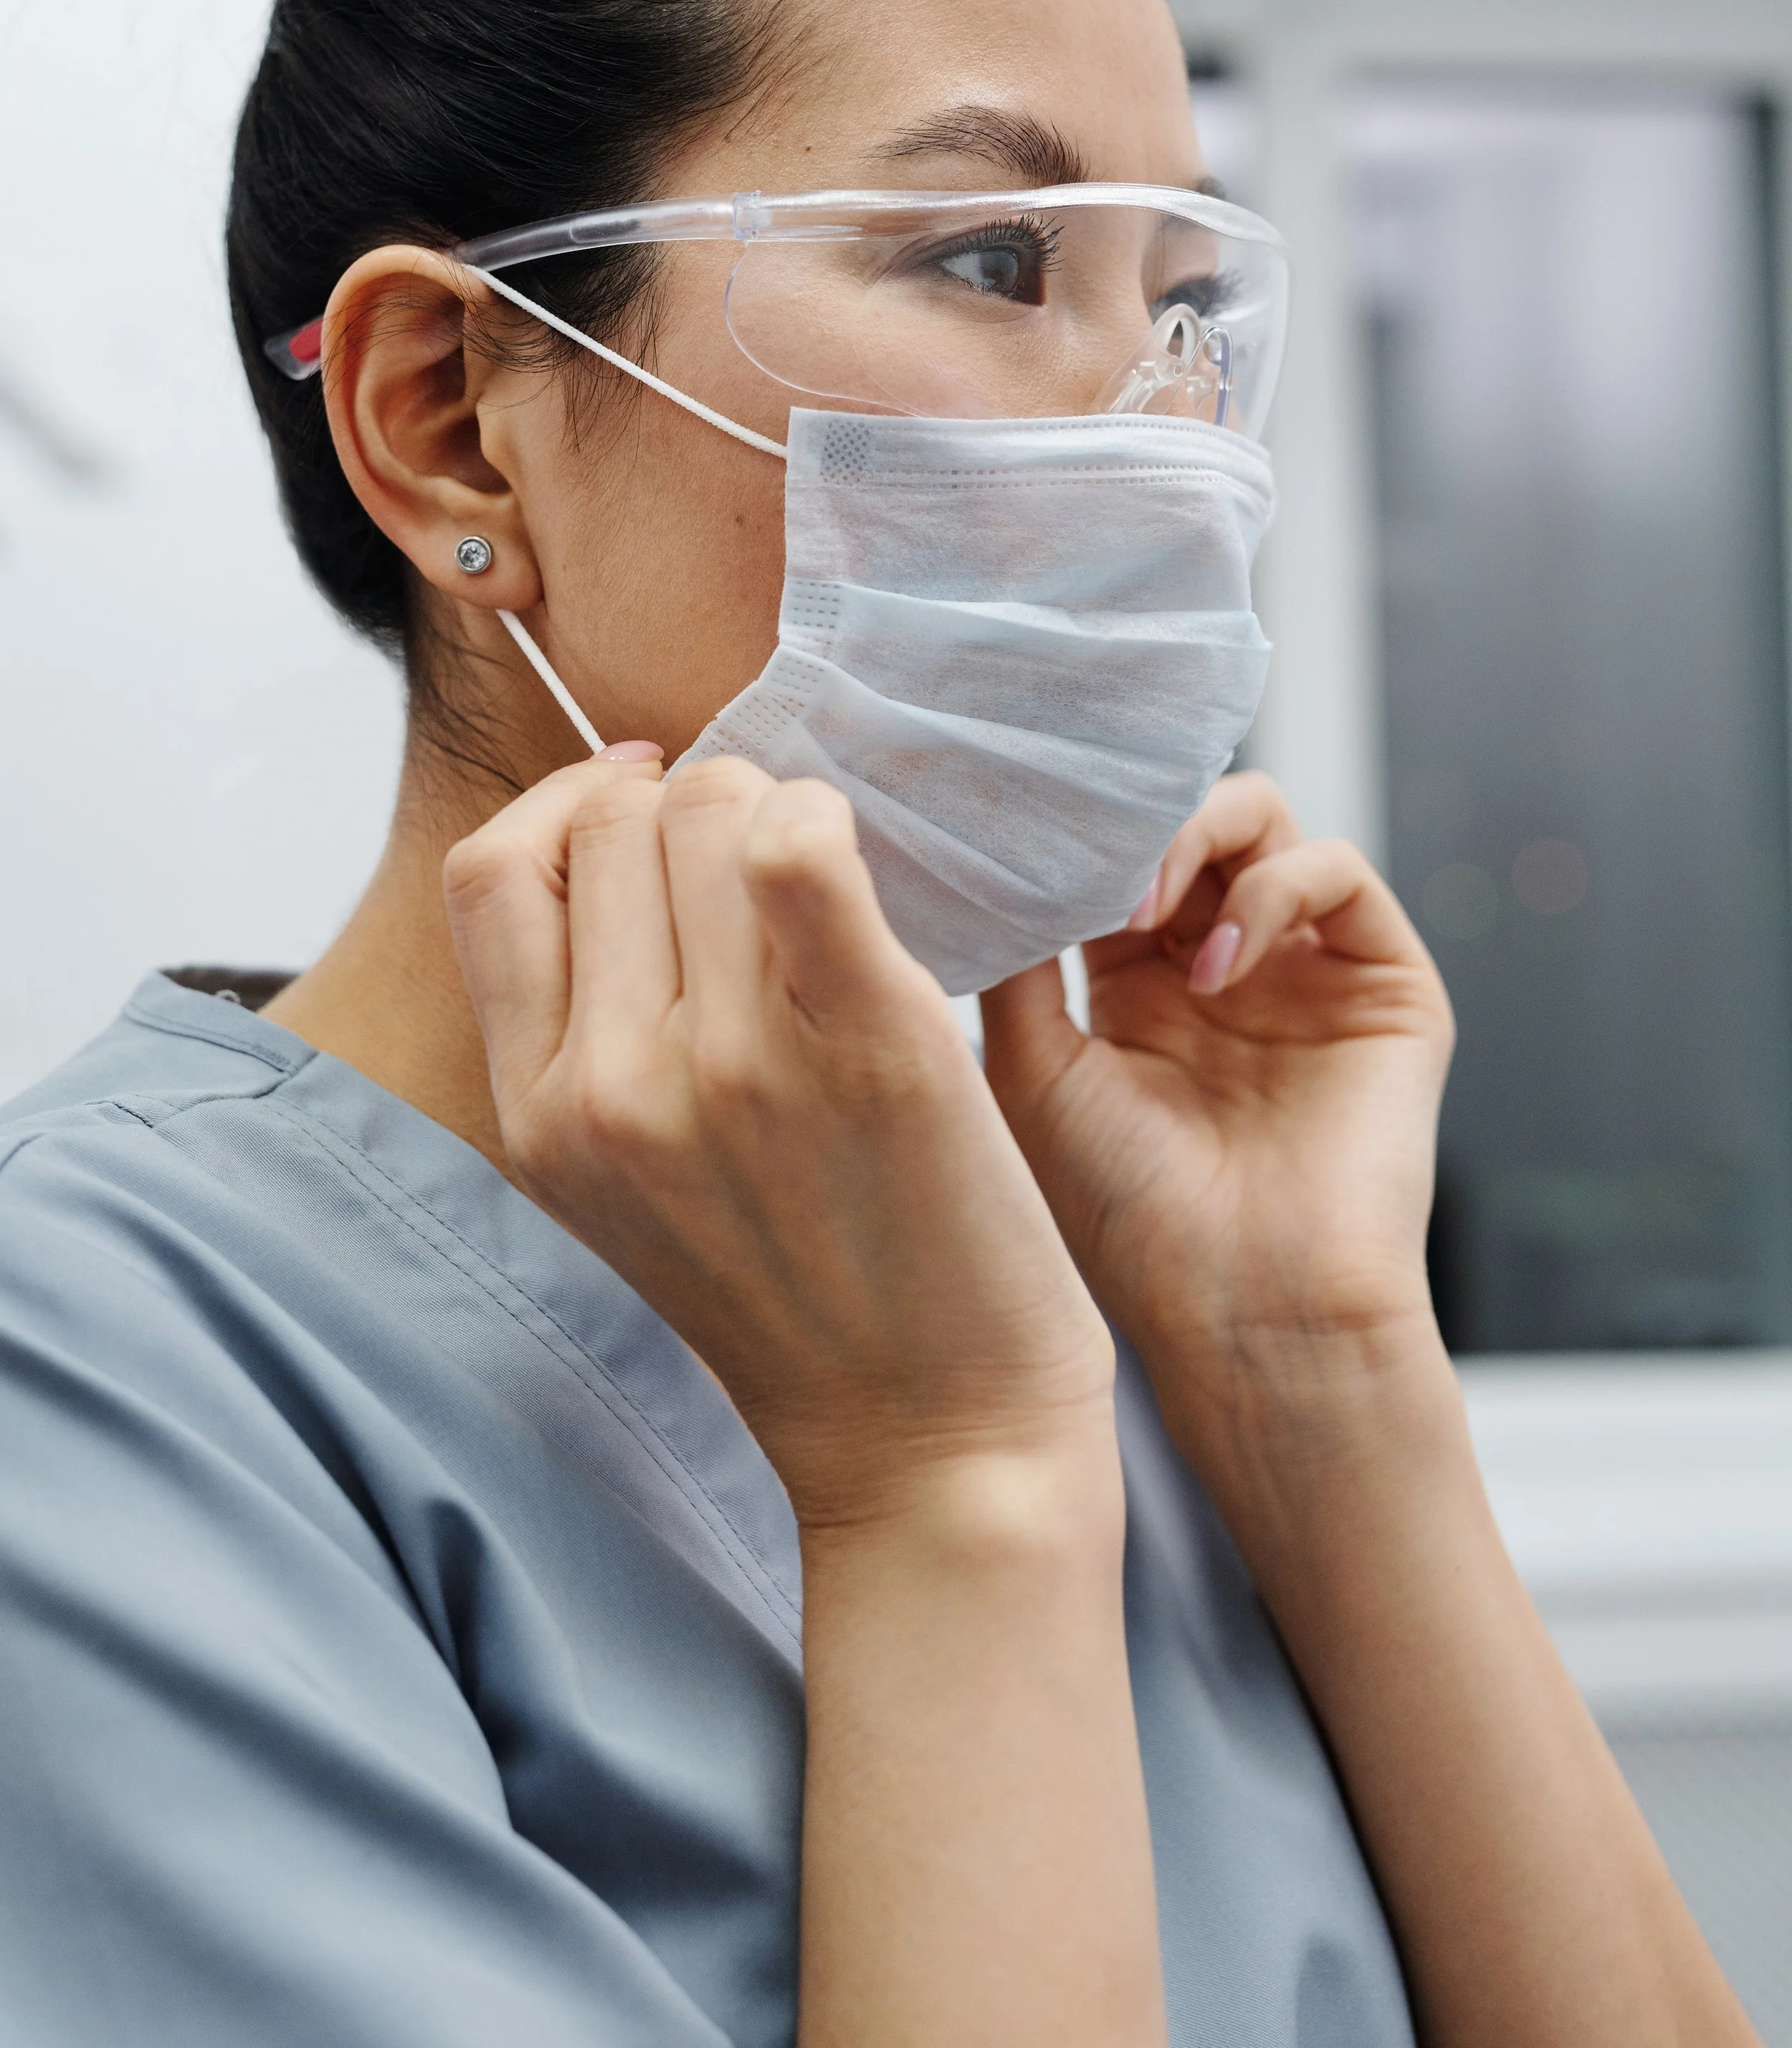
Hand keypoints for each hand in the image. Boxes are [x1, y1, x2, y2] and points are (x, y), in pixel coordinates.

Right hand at [443, 754, 1115, 1529]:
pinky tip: (865, 863)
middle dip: (692, 806)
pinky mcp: (868, 1045)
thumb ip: (590, 1031)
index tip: (648, 814)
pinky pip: (803, 849)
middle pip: (616, 821)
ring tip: (830, 885)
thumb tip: (621, 821)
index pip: (492, 870)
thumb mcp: (627, 1181)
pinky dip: (827, 816)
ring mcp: (733, 1066)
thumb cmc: (802, 1297)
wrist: (936, 1448)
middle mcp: (611, 1087)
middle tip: (768, 866)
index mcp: (537, 1116)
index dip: (572, 810)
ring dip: (777, 808)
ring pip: (715, 808)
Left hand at [978, 774, 1453, 1461]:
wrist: (1246, 1314)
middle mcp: (1222, 968)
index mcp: (1136, 988)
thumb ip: (1016, 962)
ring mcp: (1306, 971)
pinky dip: (1272, 889)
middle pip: (1187, 821)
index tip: (1018, 821)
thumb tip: (993, 859)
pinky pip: (1340, 870)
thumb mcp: (1033, 1072)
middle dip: (1135, 823)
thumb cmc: (1131, 1218)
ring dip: (1196, 839)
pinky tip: (1217, 968)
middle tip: (1093, 873)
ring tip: (1146, 916)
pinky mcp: (1386, 984)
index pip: (1112, 857)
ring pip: (1263, 822)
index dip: (1072, 831)